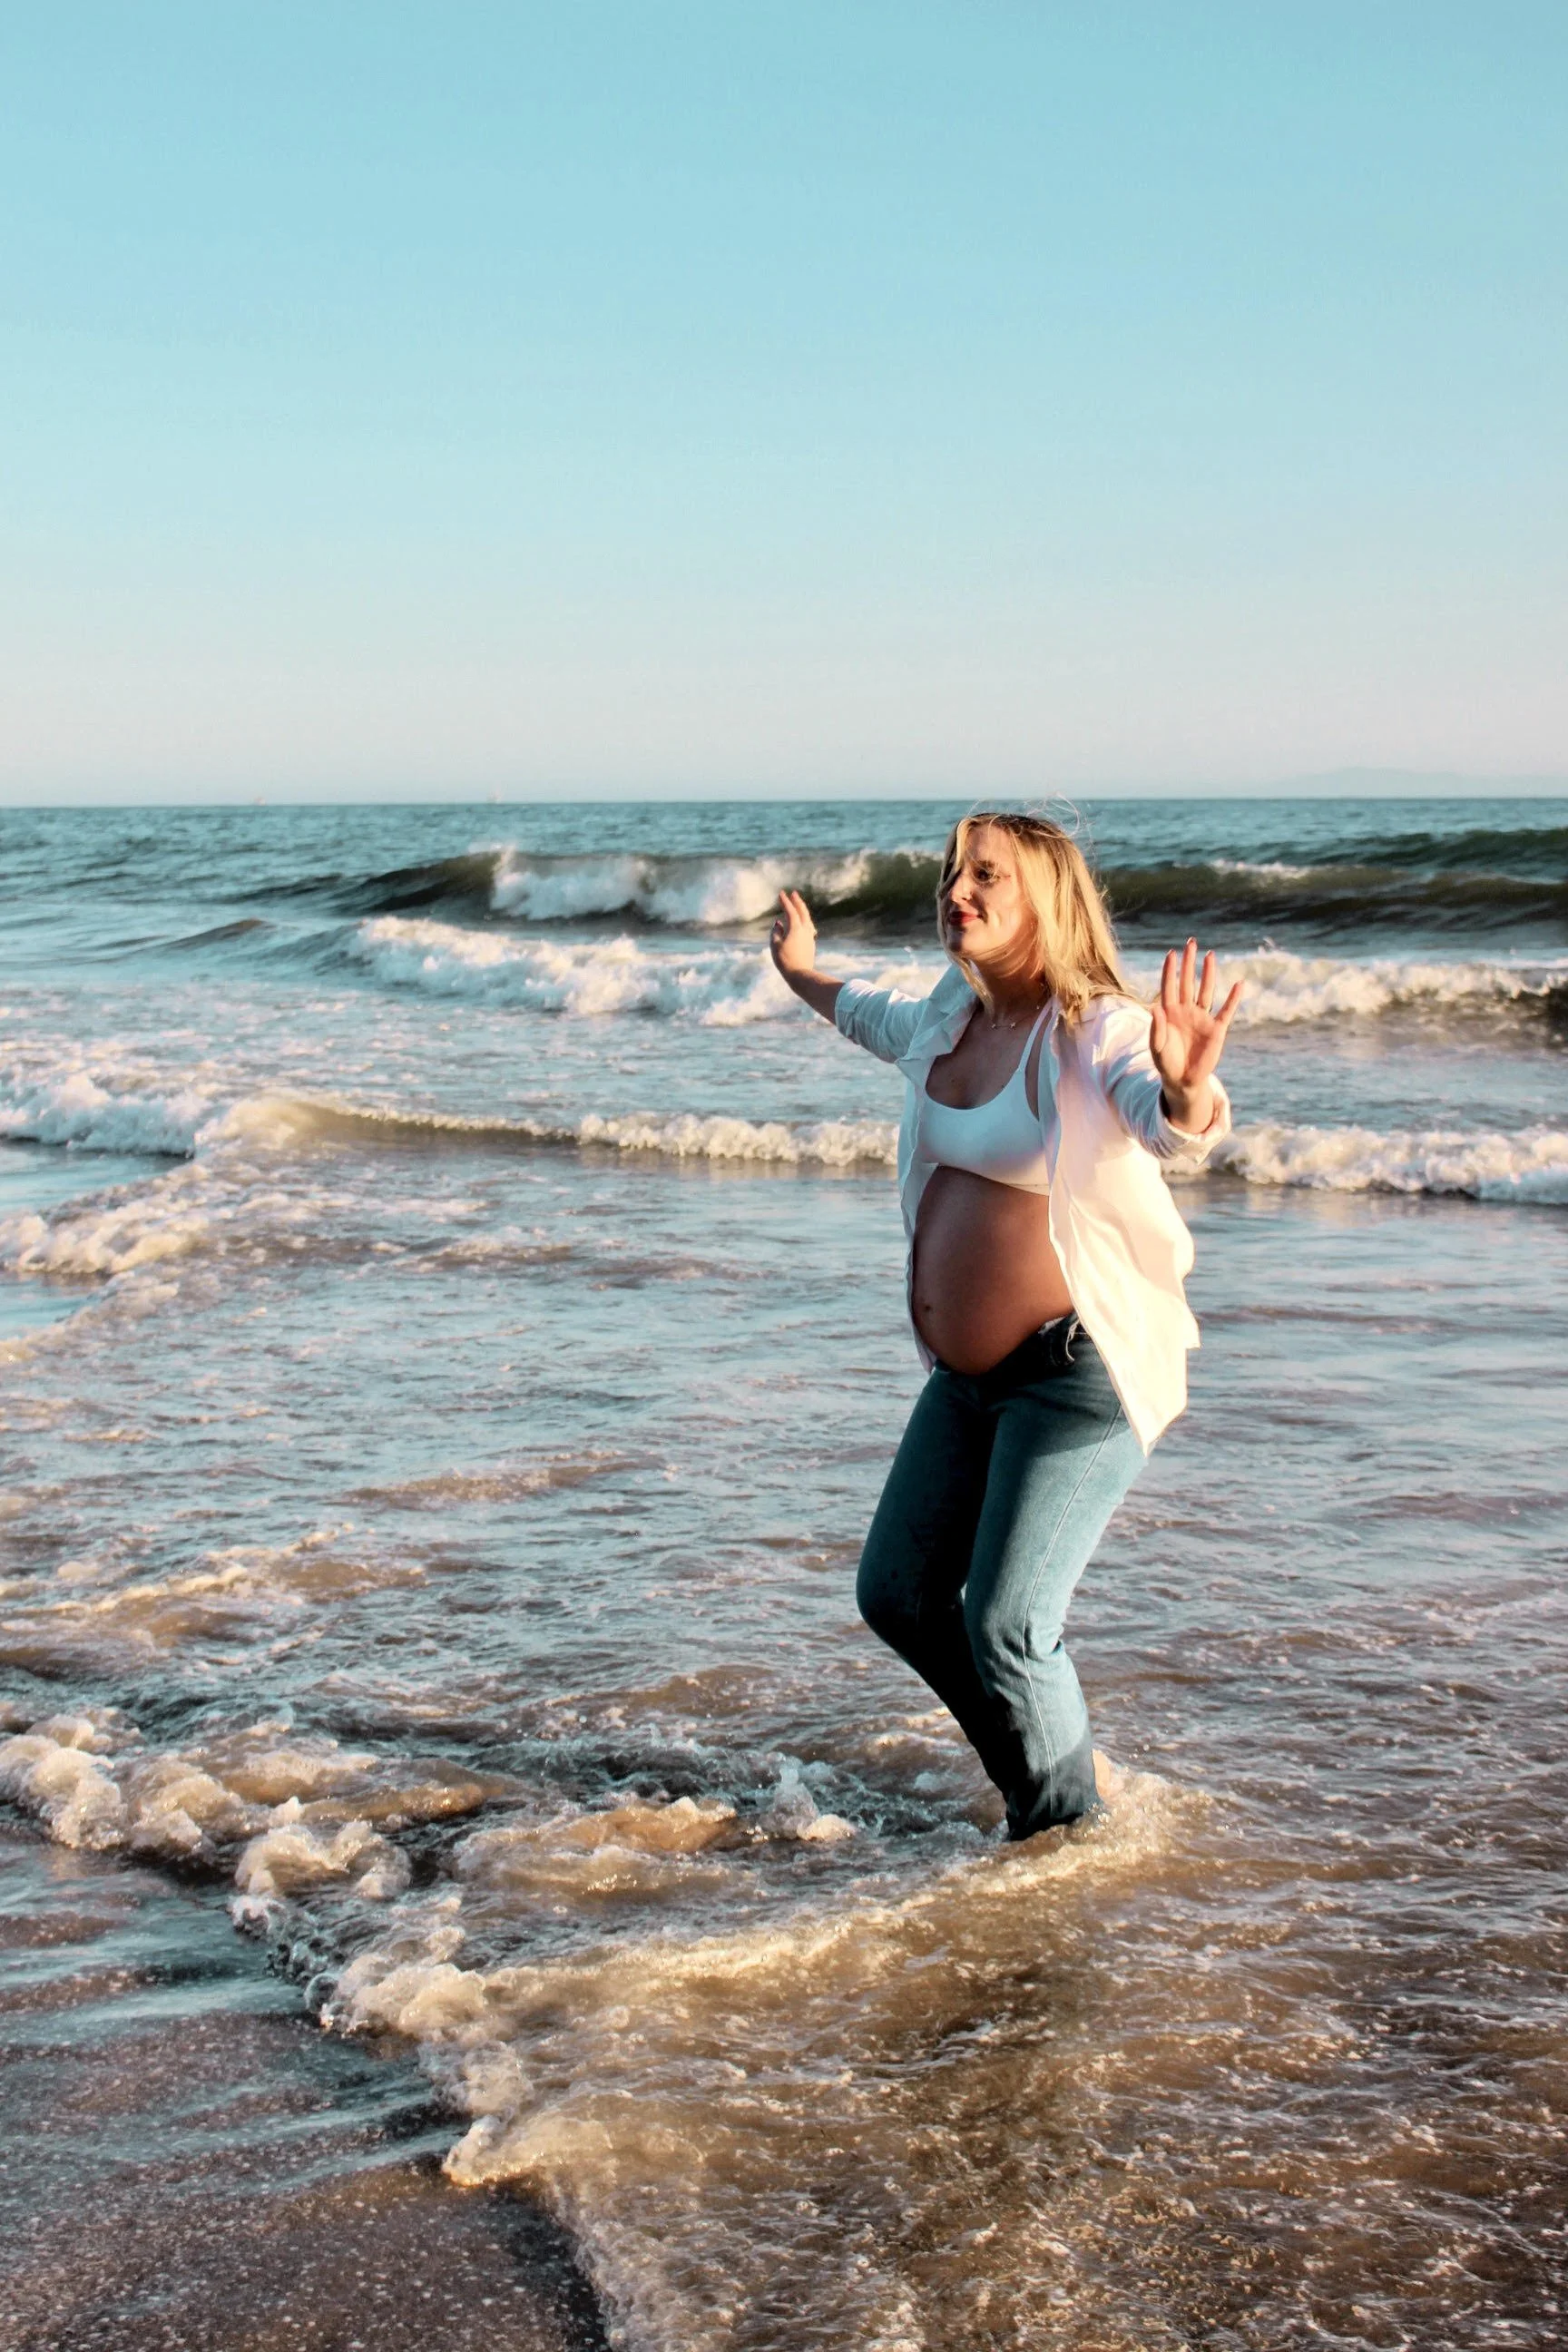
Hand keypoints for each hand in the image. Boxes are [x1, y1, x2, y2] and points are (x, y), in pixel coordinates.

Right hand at [769, 889, 817, 980]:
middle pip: (803, 912)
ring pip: (807, 919)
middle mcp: (805, 930)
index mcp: (796, 928)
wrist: (801, 975)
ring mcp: (809, 936)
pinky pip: (808, 927)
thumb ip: (775, 932)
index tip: (781, 893)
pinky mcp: (810, 943)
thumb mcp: (775, 945)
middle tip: (794, 894)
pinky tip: (803, 924)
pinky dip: (804, 921)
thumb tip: (778, 924)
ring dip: (802, 911)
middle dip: (797, 902)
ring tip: (798, 906)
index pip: (790, 911)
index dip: (785, 901)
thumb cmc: (785, 960)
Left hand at [1149, 938, 1241, 1130]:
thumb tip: (1156, 1007)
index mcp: (1170, 1013)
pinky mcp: (1217, 1029)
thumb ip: (1157, 1028)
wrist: (1183, 1080)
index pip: (1169, 986)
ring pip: (1206, 991)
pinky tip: (1239, 984)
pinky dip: (1233, 999)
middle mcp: (1186, 1011)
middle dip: (1189, 963)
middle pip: (1188, 982)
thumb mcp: (1157, 1047)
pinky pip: (1226, 1011)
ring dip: (1209, 974)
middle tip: (1191, 942)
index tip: (1171, 953)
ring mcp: (1202, 1018)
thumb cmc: (1166, 1062)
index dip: (1170, 970)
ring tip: (1210, 955)